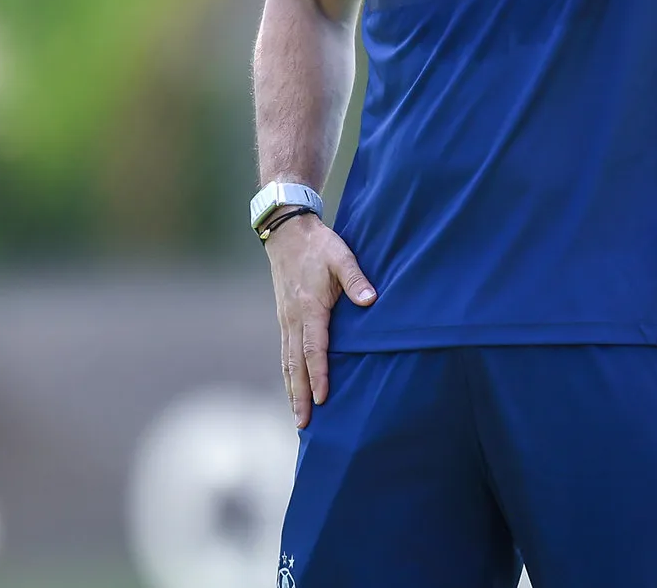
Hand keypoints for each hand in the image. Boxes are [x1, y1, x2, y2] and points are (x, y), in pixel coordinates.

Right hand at [265, 213, 375, 428]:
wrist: (287, 232)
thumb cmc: (318, 245)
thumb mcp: (341, 256)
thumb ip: (356, 279)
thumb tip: (371, 300)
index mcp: (309, 308)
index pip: (313, 348)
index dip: (319, 374)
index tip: (322, 398)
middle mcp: (293, 318)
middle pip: (295, 364)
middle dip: (299, 395)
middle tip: (303, 424)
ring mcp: (286, 319)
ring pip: (287, 361)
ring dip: (292, 390)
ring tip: (297, 417)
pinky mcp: (284, 318)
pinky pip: (285, 352)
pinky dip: (289, 374)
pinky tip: (293, 386)